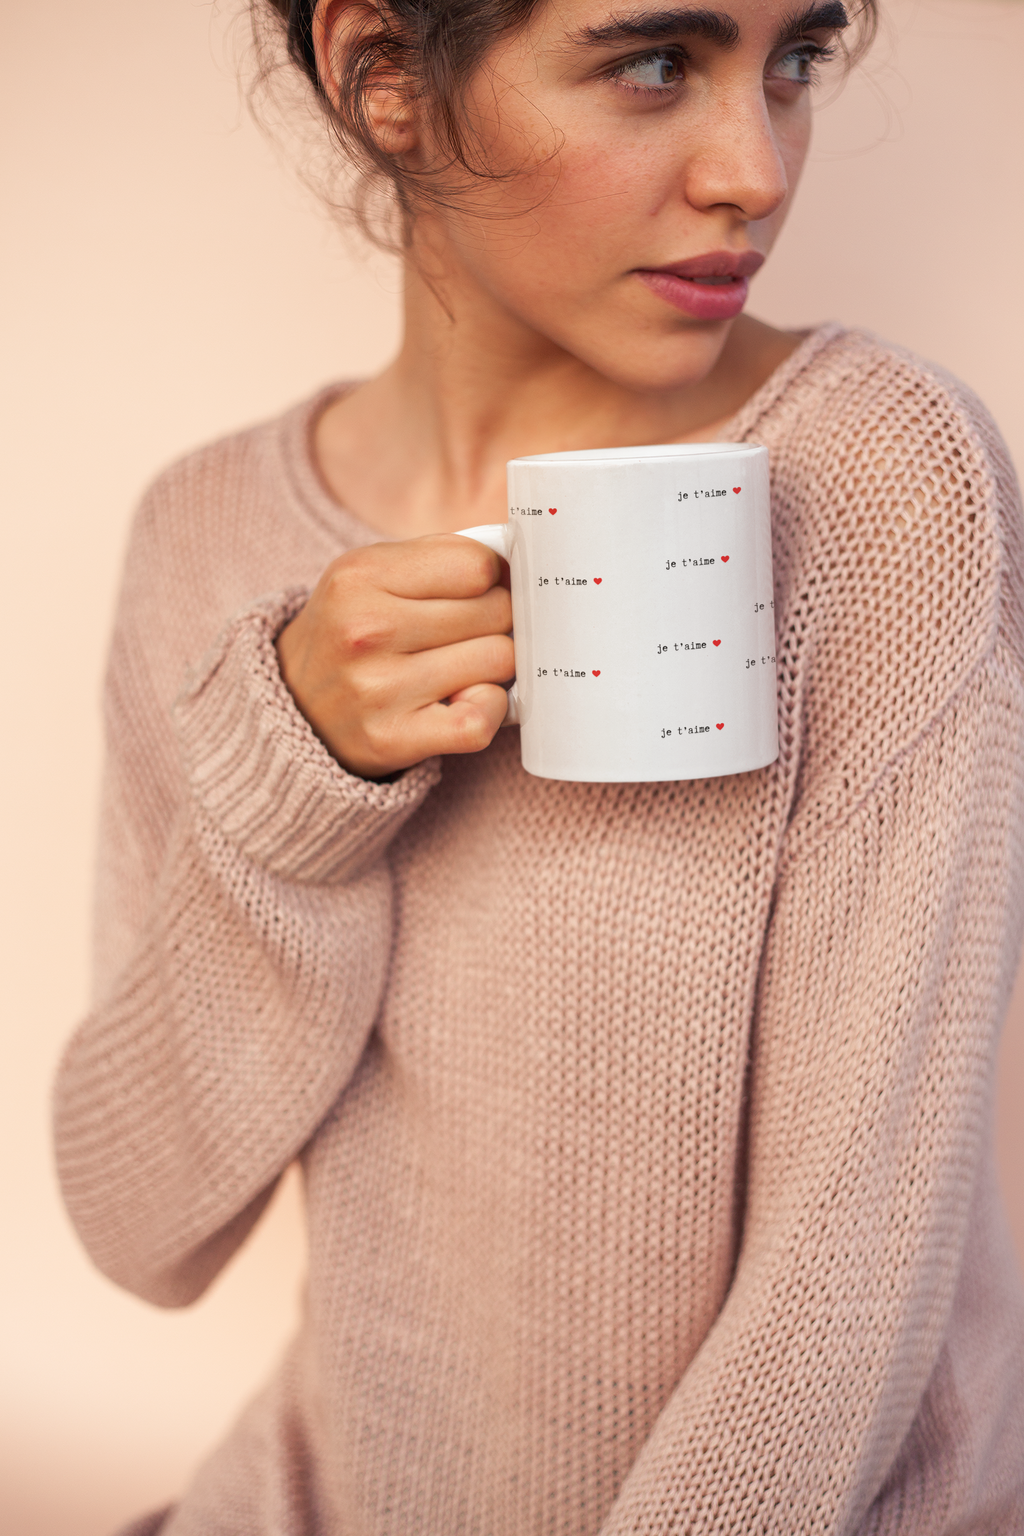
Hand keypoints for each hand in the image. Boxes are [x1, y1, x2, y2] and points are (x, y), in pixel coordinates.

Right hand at [276, 534, 513, 778]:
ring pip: (498, 661)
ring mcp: (378, 688)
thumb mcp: (372, 574)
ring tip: (462, 666)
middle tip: (468, 634)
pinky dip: (489, 709)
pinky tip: (468, 699)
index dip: (490, 578)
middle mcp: (366, 629)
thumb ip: (441, 557)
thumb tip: (519, 564)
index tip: (476, 593)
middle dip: (496, 622)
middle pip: (496, 612)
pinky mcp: (392, 738)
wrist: (293, 705)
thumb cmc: (353, 632)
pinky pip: (480, 720)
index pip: (478, 565)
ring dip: (493, 666)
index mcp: (360, 576)